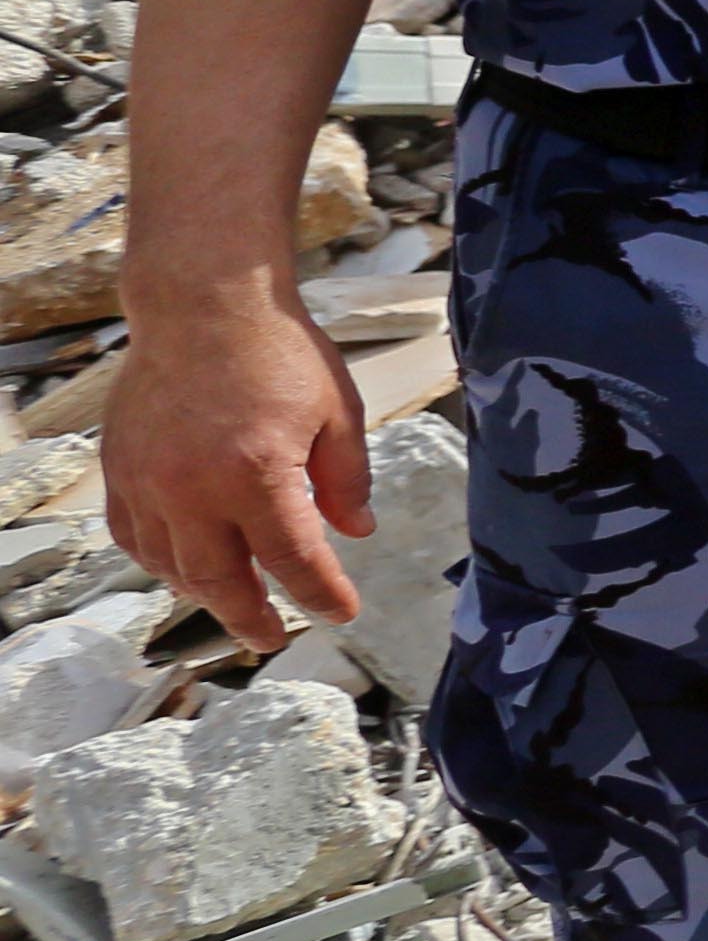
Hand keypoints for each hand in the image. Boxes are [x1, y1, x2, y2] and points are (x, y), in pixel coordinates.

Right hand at [100, 293, 370, 655]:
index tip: (341, 613)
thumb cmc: (278, 351)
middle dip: (252, 617)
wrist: (202, 304)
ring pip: (170, 566)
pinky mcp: (120, 469)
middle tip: (274, 637)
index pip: (292, 560)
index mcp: (256, 473)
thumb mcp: (338, 412)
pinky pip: (133, 537)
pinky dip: (161, 561)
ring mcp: (148, 481)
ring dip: (205, 593)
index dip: (320, 595)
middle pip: (220, 581)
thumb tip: (354, 533)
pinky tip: (186, 566)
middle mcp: (193, 487)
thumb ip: (347, 480)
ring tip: (237, 602)